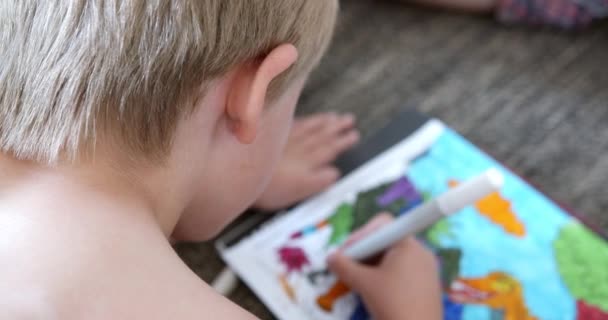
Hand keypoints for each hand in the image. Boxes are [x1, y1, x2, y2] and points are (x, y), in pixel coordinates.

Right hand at [327, 214, 441, 319]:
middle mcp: (420, 251)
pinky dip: (384, 276)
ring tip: (355, 280)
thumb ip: (343, 266)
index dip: (360, 235)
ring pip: (392, 258)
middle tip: (346, 267)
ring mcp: (426, 269)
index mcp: (408, 244)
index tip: (346, 252)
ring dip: (371, 265)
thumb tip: (330, 257)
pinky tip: (372, 290)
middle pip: (386, 241)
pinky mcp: (426, 286)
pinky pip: (401, 272)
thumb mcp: (363, 283)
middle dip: (363, 251)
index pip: (382, 224)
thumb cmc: (393, 304)